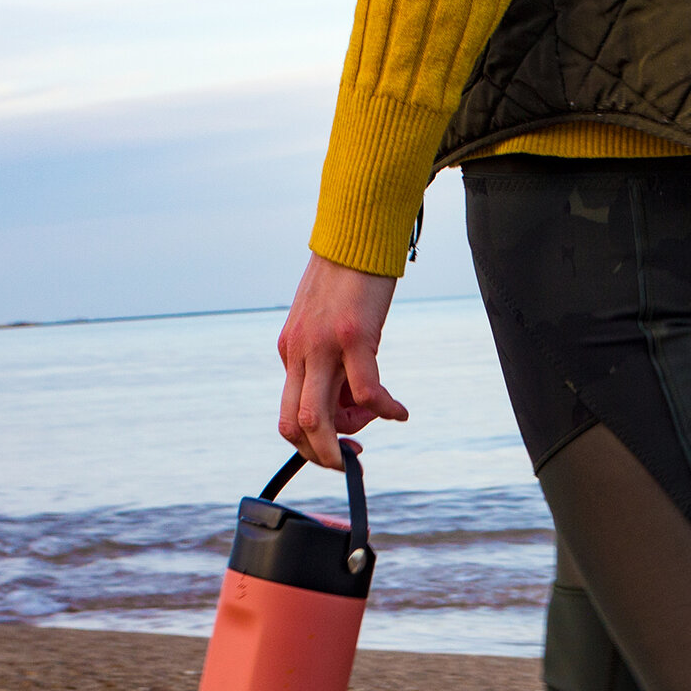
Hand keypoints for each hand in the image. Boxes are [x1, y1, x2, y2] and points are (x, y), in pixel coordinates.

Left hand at [277, 253, 408, 466]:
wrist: (356, 233)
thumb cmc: (347, 278)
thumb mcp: (326, 323)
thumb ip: (330, 359)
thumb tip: (350, 400)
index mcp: (290, 350)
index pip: (290, 413)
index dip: (313, 441)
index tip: (343, 443)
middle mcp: (299, 352)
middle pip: (296, 425)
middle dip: (322, 454)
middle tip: (352, 457)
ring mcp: (323, 345)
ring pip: (320, 417)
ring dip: (345, 441)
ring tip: (380, 420)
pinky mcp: (353, 335)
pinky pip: (365, 392)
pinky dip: (383, 411)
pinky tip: (400, 412)